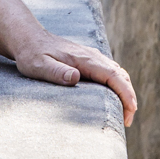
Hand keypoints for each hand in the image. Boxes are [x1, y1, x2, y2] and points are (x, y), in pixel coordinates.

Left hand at [14, 32, 137, 127]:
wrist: (28, 37)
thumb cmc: (32, 53)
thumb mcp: (39, 65)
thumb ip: (56, 71)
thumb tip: (75, 77)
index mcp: (84, 59)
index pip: (113, 76)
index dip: (125, 93)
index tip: (131, 110)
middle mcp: (92, 56)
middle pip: (120, 75)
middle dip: (129, 97)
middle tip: (127, 121)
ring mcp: (91, 57)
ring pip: (117, 73)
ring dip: (125, 91)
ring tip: (124, 113)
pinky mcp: (88, 60)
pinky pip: (109, 72)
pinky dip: (118, 85)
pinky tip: (113, 98)